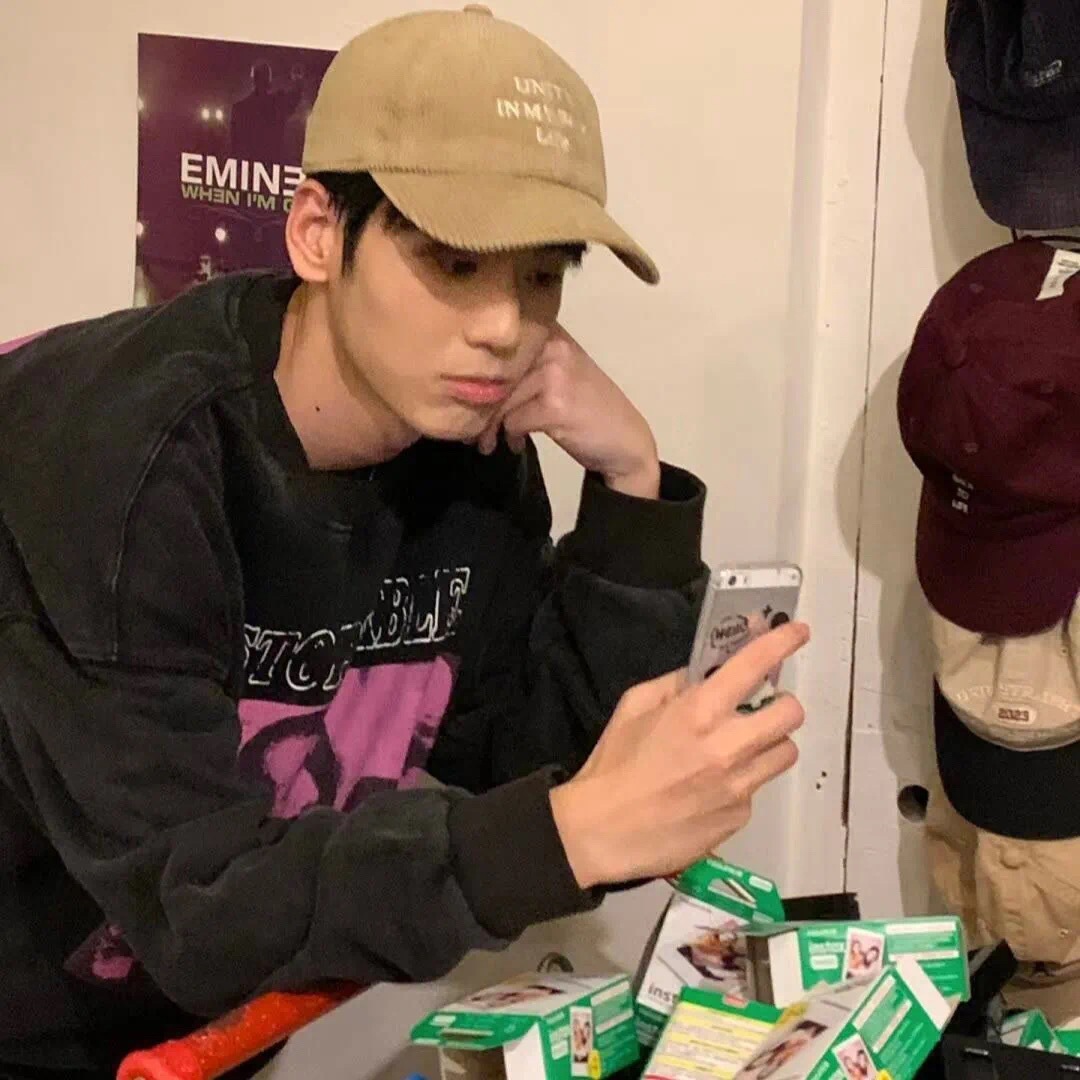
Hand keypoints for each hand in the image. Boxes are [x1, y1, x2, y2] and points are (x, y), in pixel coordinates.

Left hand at [477, 324, 660, 497]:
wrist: (626, 443)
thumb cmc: (588, 410)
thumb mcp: (557, 376)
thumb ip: (523, 368)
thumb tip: (470, 379)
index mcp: (551, 331)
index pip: (497, 343)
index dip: (477, 372)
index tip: (467, 396)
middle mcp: (554, 344)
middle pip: (494, 372)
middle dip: (478, 405)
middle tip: (472, 430)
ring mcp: (556, 373)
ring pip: (500, 398)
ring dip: (490, 426)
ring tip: (488, 442)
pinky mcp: (556, 405)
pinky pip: (513, 420)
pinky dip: (511, 437)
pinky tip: (518, 445)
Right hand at [549, 621, 809, 887]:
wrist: (603, 831)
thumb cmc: (614, 765)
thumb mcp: (634, 706)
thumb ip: (674, 685)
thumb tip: (703, 676)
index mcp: (699, 710)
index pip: (754, 664)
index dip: (782, 641)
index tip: (797, 631)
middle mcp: (728, 745)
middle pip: (791, 713)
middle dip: (781, 705)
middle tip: (762, 708)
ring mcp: (739, 785)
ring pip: (784, 753)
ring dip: (768, 744)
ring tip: (739, 749)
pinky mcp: (739, 817)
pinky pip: (756, 788)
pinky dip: (741, 781)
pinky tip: (710, 789)